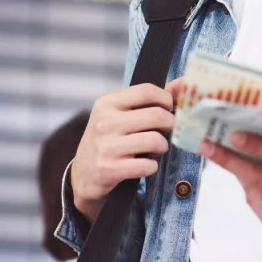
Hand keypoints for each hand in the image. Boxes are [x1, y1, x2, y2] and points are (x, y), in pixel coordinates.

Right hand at [70, 78, 182, 222]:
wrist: (83, 174)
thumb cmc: (106, 140)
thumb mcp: (115, 115)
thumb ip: (142, 101)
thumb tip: (178, 87)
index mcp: (107, 103)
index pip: (147, 91)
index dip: (166, 99)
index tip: (169, 108)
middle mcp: (105, 122)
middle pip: (157, 115)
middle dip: (170, 124)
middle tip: (167, 130)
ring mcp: (107, 146)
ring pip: (155, 140)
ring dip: (162, 147)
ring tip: (156, 148)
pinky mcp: (110, 169)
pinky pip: (147, 165)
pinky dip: (151, 166)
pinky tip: (144, 164)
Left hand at [200, 132, 261, 261]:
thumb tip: (254, 138)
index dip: (257, 146)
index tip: (233, 135)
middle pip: (260, 178)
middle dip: (230, 161)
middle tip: (207, 146)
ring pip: (253, 194)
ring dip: (240, 176)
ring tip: (228, 159)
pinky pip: (257, 209)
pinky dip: (252, 194)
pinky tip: (253, 185)